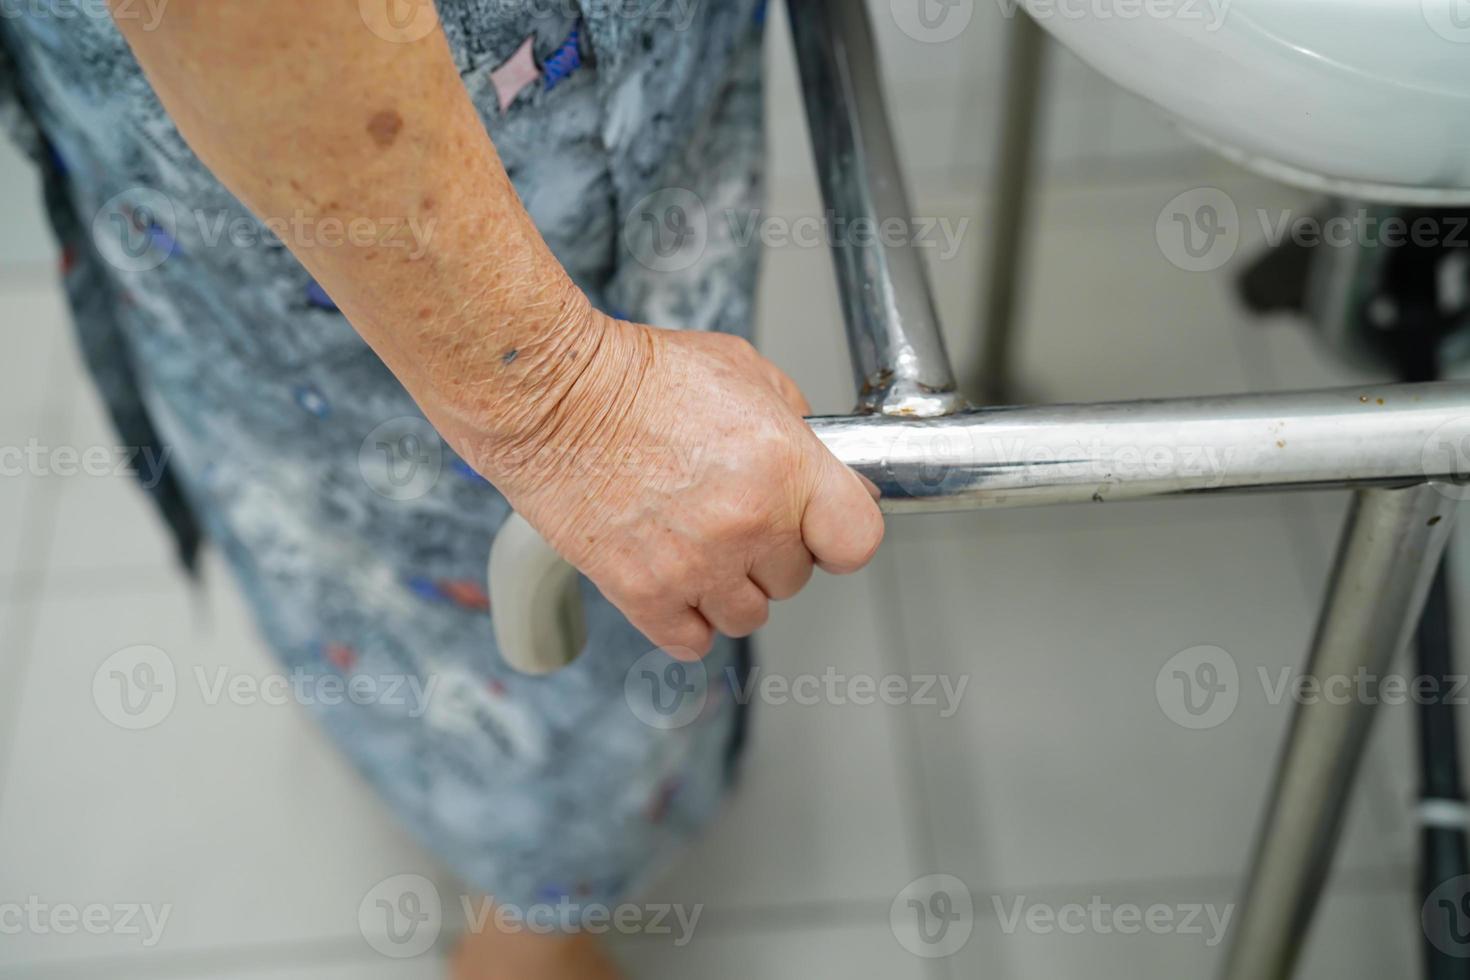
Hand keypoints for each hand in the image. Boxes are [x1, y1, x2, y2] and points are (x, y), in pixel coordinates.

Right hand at [468, 312, 884, 656]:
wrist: (553, 396)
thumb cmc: (637, 374)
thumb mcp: (742, 368)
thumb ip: (791, 421)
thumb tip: (813, 463)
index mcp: (784, 465)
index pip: (856, 541)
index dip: (839, 535)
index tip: (822, 529)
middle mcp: (748, 523)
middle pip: (795, 580)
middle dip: (771, 552)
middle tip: (734, 516)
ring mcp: (695, 565)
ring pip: (747, 617)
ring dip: (730, 589)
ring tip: (700, 547)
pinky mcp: (642, 593)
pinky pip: (692, 640)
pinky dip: (686, 620)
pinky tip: (675, 581)